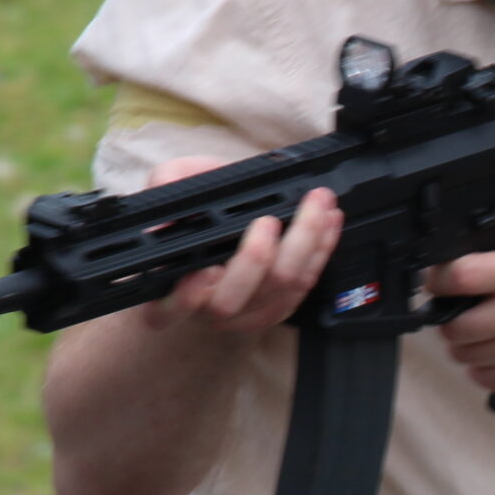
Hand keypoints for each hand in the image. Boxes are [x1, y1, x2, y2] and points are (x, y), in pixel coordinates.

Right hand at [136, 155, 341, 336]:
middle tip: (268, 221)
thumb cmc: (196, 217)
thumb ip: (168, 180)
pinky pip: (304, 285)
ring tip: (316, 205)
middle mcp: (204, 310)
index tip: (206, 268)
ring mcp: (245, 315)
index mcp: (166, 291)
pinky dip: (319, 251)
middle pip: (230, 301)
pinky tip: (327, 221)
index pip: (168, 308)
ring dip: (302, 246)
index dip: (187, 296)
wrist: (225, 233)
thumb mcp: (176, 189)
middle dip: (254, 259)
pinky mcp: (279, 308)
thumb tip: (166, 182)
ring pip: (277, 291)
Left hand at [427, 220, 494, 395]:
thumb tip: (460, 245)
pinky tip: (494, 352)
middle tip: (456, 311)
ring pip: (468, 356)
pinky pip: (487, 379)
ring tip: (477, 332)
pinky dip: (482, 368)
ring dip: (464, 345)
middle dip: (449, 319)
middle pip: (457, 326)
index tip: (436, 282)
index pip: (461, 277)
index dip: (438, 280)